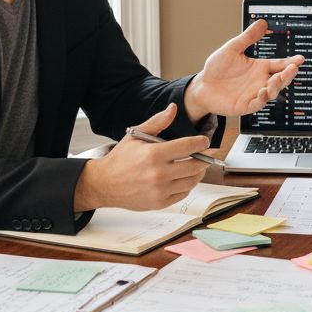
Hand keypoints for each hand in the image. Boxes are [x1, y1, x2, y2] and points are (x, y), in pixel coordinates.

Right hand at [73, 103, 208, 211]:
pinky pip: (183, 193)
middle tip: (207, 153)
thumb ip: (157, 122)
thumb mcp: (136, 135)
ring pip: (192, 181)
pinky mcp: (160, 203)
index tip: (205, 141)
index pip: (188, 146)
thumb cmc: (120, 160)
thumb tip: (173, 109)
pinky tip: (185, 177)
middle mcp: (159, 173)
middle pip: (195, 165)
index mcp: (154, 154)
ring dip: (199, 172)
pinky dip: (188, 185)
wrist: (105, 184)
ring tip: (198, 165)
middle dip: (205, 158)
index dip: (201, 142)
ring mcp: (160, 190)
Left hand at [183, 19, 303, 121]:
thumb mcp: (233, 48)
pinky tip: (262, 91)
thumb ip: (248, 37)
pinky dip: (261, 99)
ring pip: (272, 92)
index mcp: (260, 67)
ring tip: (277, 78)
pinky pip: (257, 104)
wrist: (202, 86)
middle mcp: (260, 81)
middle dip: (288, 74)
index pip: (280, 64)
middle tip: (293, 68)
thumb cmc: (217, 68)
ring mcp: (254, 94)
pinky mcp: (245, 105)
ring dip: (277, 86)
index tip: (300, 58)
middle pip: (281, 79)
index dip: (291, 62)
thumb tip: (262, 23)